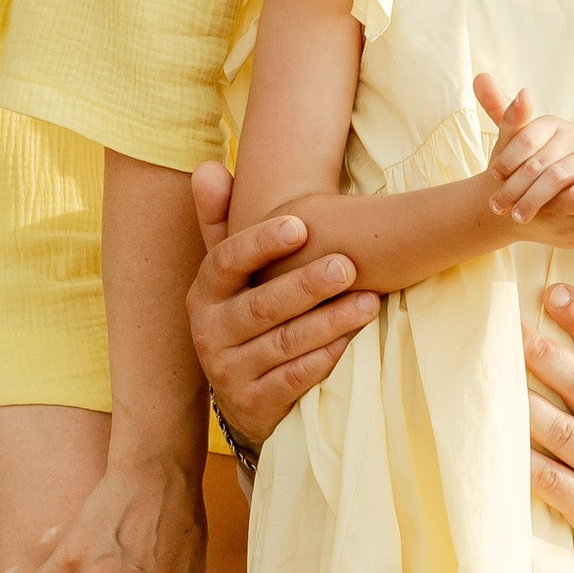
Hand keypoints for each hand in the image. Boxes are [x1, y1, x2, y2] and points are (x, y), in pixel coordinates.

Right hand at [186, 160, 379, 448]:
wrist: (245, 397)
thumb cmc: (248, 317)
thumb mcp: (231, 276)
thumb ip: (221, 221)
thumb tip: (208, 167)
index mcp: (204, 293)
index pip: (225, 262)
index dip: (260, 244)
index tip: (300, 225)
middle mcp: (209, 332)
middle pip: (261, 306)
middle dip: (306, 284)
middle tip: (348, 264)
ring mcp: (229, 372)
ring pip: (283, 344)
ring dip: (328, 322)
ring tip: (369, 302)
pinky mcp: (254, 406)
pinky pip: (293, 380)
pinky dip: (323, 360)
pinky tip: (352, 342)